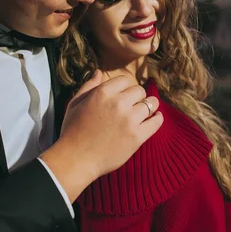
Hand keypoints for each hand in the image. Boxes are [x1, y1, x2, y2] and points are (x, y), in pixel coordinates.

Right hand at [40, 71, 163, 201]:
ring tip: (146, 110)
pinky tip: (156, 118)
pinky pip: (156, 122)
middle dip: (136, 97)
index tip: (123, 96)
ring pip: (150, 104)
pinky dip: (158, 118)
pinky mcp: (137, 136)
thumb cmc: (72, 131)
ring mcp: (129, 120)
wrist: (76, 159)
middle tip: (133, 106)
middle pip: (139, 91)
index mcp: (103, 93)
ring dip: (149, 106)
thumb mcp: (75, 103)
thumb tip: (98, 72)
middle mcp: (118, 103)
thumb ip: (89, 86)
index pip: (125, 81)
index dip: (124, 88)